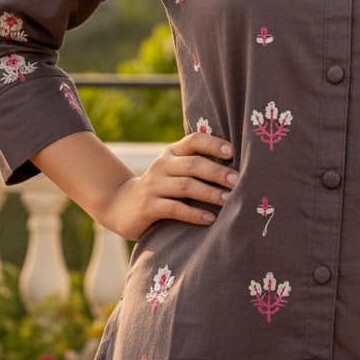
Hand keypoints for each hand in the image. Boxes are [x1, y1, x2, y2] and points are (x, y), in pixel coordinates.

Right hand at [100, 132, 238, 238]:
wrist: (122, 205)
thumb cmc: (161, 187)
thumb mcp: (175, 171)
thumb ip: (197, 165)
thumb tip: (237, 166)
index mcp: (172, 153)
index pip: (194, 141)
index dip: (213, 144)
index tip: (232, 152)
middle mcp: (162, 165)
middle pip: (193, 164)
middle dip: (217, 172)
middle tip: (238, 181)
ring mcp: (153, 185)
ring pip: (185, 186)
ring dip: (209, 193)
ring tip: (228, 200)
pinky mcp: (148, 206)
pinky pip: (174, 208)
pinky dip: (193, 214)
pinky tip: (209, 219)